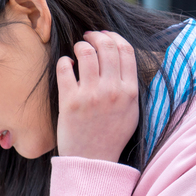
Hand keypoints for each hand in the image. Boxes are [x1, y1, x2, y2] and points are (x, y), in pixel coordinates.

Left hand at [55, 30, 138, 162]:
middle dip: (96, 36)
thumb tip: (121, 62)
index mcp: (129, 91)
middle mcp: (112, 90)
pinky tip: (65, 64)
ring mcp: (91, 95)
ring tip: (76, 49)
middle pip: (107, 47)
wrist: (92, 159)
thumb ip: (129, 87)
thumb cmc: (110, 135)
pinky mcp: (70, 101)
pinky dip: (65, 61)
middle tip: (88, 36)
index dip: (114, 37)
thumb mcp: (131, 111)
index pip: (126, 51)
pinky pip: (66, 69)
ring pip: (87, 54)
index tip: (104, 36)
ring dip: (80, 46)